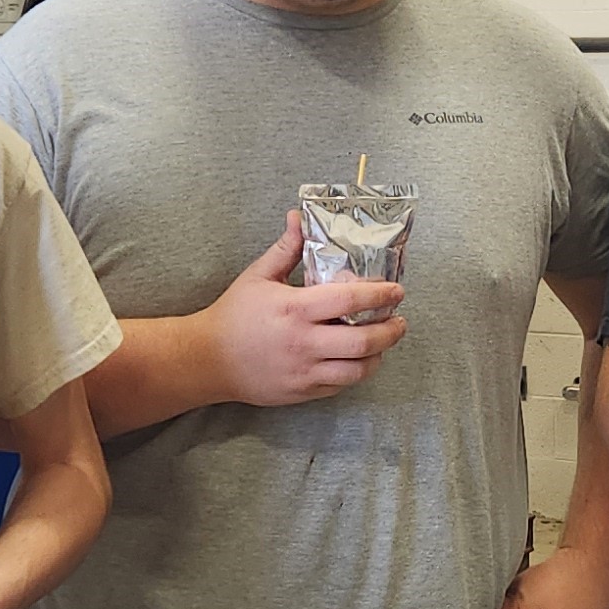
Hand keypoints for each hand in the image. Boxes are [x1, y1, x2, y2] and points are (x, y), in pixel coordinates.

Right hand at [206, 213, 409, 405]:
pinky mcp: (303, 391)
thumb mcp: (257, 276)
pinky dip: (357, 371)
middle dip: (391, 330)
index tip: (396, 290)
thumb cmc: (233, 316)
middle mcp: (304, 343)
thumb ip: (286, 248)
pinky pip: (341, 385)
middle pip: (364, 341)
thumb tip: (298, 217)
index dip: (380, 295)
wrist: (209, 360)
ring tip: (384, 340)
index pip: (350, 300)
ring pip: (358, 369)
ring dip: (379, 354)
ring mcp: (305, 371)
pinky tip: (360, 358)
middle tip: (399, 319)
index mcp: (295, 309)